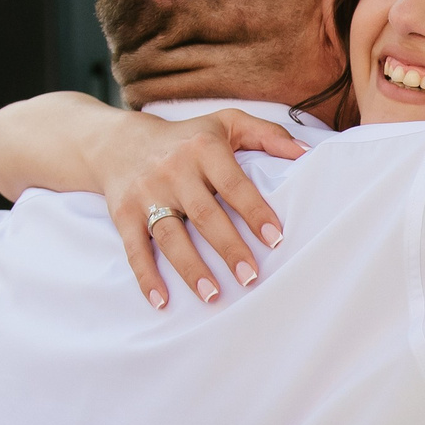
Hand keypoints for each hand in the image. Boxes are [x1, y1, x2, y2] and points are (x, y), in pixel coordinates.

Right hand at [93, 110, 307, 309]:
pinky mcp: (122, 213)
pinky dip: (146, 276)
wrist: (118, 142)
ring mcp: (146, 194)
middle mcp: (173, 171)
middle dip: (228, 248)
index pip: (233, 184)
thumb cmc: (188, 137)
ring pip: (170, 236)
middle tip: (251, 277)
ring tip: (213, 295)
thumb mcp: (227, 123)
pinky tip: (162, 301)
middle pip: (204, 215)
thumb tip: (306, 152)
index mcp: (203, 149)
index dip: (254, 211)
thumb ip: (268, 135)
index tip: (275, 239)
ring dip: (191, 268)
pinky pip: (135, 248)